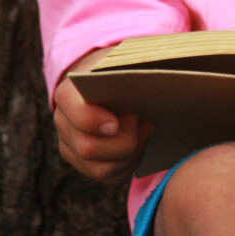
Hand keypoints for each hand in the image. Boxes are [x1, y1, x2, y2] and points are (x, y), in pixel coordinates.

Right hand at [53, 47, 150, 182]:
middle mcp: (63, 123)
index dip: (95, 121)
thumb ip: (138, 61)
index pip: (74, 112)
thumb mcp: (127, 59)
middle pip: (89, 148)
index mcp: (69, 93)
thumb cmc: (122, 68)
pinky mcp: (84, 163)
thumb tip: (171, 63)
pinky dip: (129, 163)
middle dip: (125, 141)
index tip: (121, 120)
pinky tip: (139, 143)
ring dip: (131, 153)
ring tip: (144, 129)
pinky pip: (109, 176)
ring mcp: (71, 146)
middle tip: (141, 119)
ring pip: (101, 169)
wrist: (110, 80)